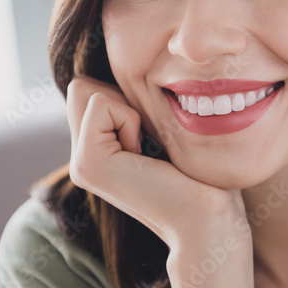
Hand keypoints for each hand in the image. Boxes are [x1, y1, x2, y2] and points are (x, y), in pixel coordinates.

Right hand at [65, 75, 247, 252]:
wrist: (207, 218)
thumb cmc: (200, 174)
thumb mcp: (162, 129)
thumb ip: (132, 107)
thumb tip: (115, 69)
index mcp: (97, 150)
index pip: (89, 88)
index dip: (127, 98)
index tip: (154, 138)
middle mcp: (81, 158)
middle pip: (81, 86)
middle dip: (122, 99)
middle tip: (150, 143)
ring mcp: (80, 164)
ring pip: (85, 89)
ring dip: (128, 109)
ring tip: (148, 151)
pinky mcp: (86, 164)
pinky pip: (101, 103)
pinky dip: (131, 119)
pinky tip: (144, 157)